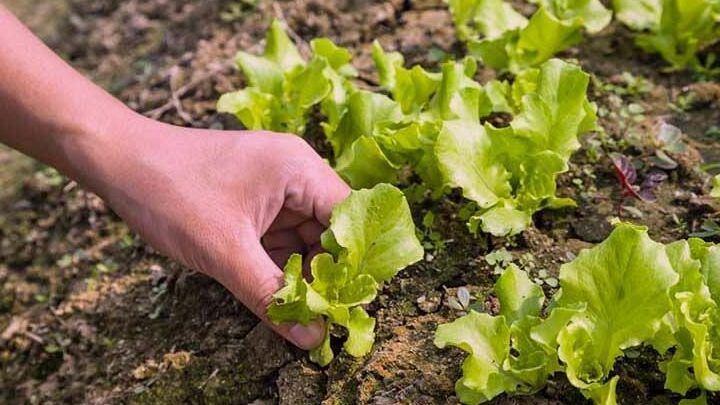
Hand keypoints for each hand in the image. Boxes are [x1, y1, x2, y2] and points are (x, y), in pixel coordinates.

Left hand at [90, 117, 349, 348]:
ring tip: (298, 307)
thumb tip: (311, 336)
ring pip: (305, 237)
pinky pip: (281, 237)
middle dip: (326, 271)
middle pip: (330, 229)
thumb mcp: (225, 251)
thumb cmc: (171, 192)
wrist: (118, 161)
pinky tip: (276, 291)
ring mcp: (274, 187)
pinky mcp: (255, 202)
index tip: (348, 300)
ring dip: (301, 271)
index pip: (349, 216)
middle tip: (322, 313)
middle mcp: (294, 172)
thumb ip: (271, 295)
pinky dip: (279, 263)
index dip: (353, 259)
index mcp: (298, 168)